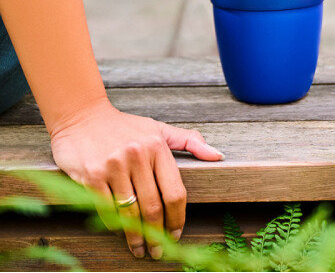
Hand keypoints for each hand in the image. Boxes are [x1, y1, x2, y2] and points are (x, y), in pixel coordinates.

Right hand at [49, 100, 223, 258]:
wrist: (81, 116)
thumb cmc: (124, 126)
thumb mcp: (157, 129)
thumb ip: (188, 141)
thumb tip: (218, 155)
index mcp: (157, 146)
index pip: (175, 192)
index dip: (177, 219)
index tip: (176, 234)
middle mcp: (137, 156)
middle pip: (154, 208)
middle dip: (157, 235)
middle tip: (158, 251)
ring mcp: (114, 166)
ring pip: (130, 213)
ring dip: (136, 237)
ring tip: (139, 248)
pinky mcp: (91, 175)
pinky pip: (106, 210)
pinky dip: (114, 225)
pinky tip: (119, 231)